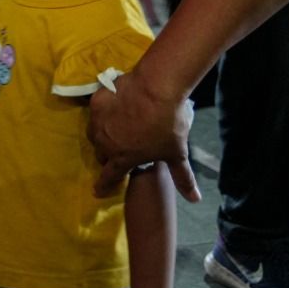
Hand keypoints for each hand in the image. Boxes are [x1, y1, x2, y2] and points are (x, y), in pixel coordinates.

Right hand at [87, 67, 200, 201]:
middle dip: (108, 157)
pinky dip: (103, 114)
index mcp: (122, 158)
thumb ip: (183, 177)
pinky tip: (115, 109)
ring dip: (102, 137)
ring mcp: (98, 121)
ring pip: (93, 134)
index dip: (103, 186)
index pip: (108, 177)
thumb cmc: (167, 124)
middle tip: (120, 152)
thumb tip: (195, 199)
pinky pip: (95, 113)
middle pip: (100, 154)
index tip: (97, 191)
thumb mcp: (177, 153)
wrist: (156, 88)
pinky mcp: (96, 102)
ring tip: (114, 131)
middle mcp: (104, 142)